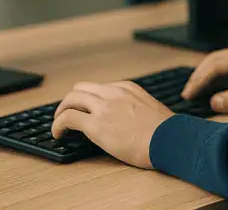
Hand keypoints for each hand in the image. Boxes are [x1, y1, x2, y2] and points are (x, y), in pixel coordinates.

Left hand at [51, 81, 172, 168]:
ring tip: (58, 125)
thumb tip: (131, 121)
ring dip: (61, 111)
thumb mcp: (151, 109)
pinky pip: (68, 118)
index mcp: (127, 88)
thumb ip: (137, 108)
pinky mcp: (96, 124)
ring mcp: (104, 107)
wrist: (169, 139)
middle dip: (71, 102)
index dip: (89, 100)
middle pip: (81, 89)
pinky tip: (58, 134)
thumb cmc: (166, 132)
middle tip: (66, 114)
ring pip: (71, 99)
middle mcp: (113, 92)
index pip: (100, 88)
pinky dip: (58, 125)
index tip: (86, 110)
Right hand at [181, 41, 227, 113]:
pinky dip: (217, 70)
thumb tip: (214, 102)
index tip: (188, 94)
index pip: (216, 65)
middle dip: (198, 74)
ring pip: (221, 57)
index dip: (199, 80)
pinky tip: (214, 81)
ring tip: (195, 88)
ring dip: (206, 71)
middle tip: (187, 92)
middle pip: (215, 57)